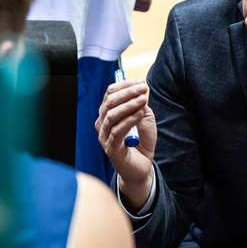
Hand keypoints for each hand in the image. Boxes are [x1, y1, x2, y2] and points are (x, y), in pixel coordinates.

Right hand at [95, 78, 157, 206]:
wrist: (142, 165)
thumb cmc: (141, 140)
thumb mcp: (144, 117)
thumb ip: (140, 104)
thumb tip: (141, 88)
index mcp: (108, 113)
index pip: (110, 94)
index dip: (124, 85)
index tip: (140, 82)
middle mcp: (102, 123)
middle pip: (108, 102)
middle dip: (127, 93)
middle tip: (143, 89)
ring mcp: (104, 136)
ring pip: (111, 115)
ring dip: (128, 105)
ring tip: (143, 100)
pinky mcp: (110, 148)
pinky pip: (117, 131)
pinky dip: (129, 120)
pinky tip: (139, 114)